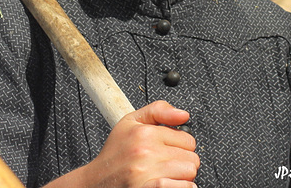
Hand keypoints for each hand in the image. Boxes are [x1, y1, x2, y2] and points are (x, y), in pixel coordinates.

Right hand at [44, 100, 199, 187]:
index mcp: (144, 132)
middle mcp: (146, 152)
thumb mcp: (131, 122)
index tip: (168, 149)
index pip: (187, 139)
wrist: (98, 180)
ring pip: (190, 174)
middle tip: (165, 163)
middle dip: (182, 162)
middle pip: (192, 158)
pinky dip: (181, 187)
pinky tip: (168, 184)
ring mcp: (148, 173)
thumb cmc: (116, 152)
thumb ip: (158, 111)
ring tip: (164, 174)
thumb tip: (184, 114)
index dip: (179, 145)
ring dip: (181, 177)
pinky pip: (182, 187)